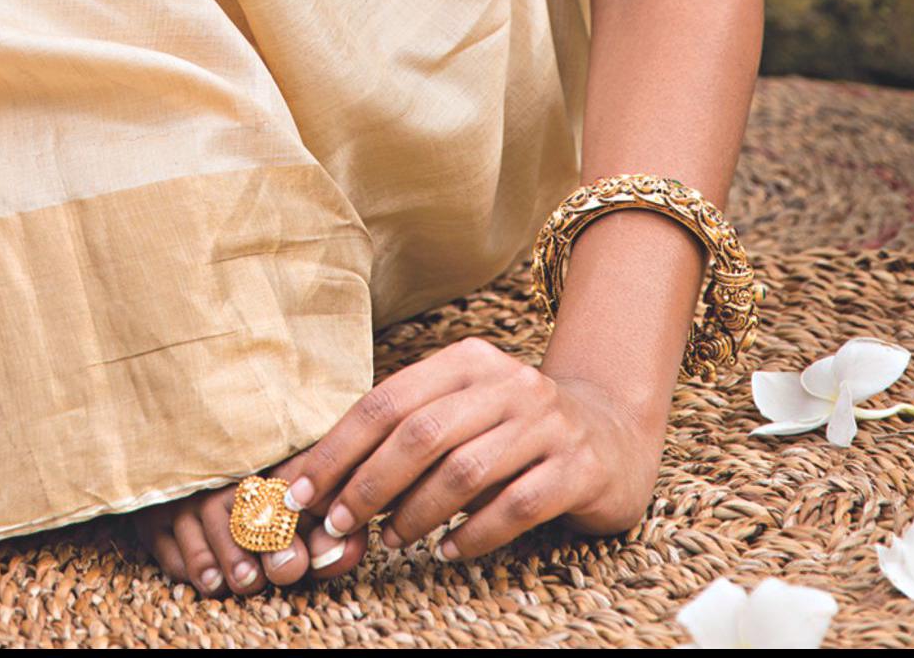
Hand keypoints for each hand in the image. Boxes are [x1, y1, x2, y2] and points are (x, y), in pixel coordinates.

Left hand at [132, 339, 661, 597]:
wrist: (610, 429)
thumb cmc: (512, 428)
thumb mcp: (463, 411)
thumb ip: (408, 436)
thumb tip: (327, 484)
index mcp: (465, 361)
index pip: (387, 401)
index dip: (339, 448)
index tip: (302, 492)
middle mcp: (505, 383)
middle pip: (420, 433)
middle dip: (368, 483)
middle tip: (338, 525)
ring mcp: (546, 423)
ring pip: (464, 470)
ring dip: (416, 512)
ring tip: (391, 541)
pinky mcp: (577, 467)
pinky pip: (516, 504)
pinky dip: (475, 532)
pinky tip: (449, 551)